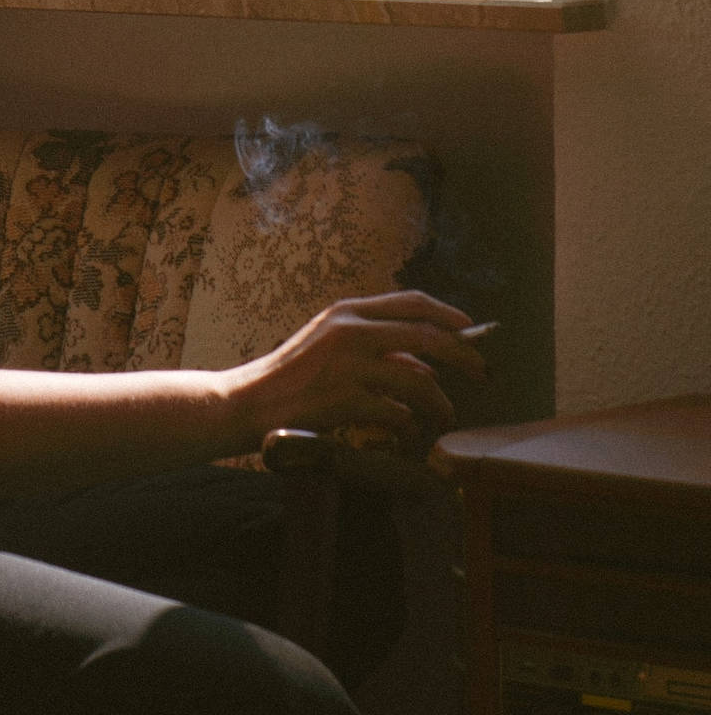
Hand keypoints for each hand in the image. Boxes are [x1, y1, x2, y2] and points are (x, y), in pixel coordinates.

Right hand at [240, 291, 487, 452]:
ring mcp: (347, 365)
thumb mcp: (330, 344)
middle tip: (482, 374)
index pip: (410, 301)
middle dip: (463, 356)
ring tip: (444, 415)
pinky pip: (396, 413)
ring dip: (440, 402)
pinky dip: (409, 425)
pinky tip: (406, 432)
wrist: (250, 402)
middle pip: (426, 335)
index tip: (470, 328)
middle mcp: (349, 331)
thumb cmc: (293, 376)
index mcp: (347, 311)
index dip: (448, 313)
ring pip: (418, 379)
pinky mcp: (344, 400)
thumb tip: (427, 364)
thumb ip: (373, 345)